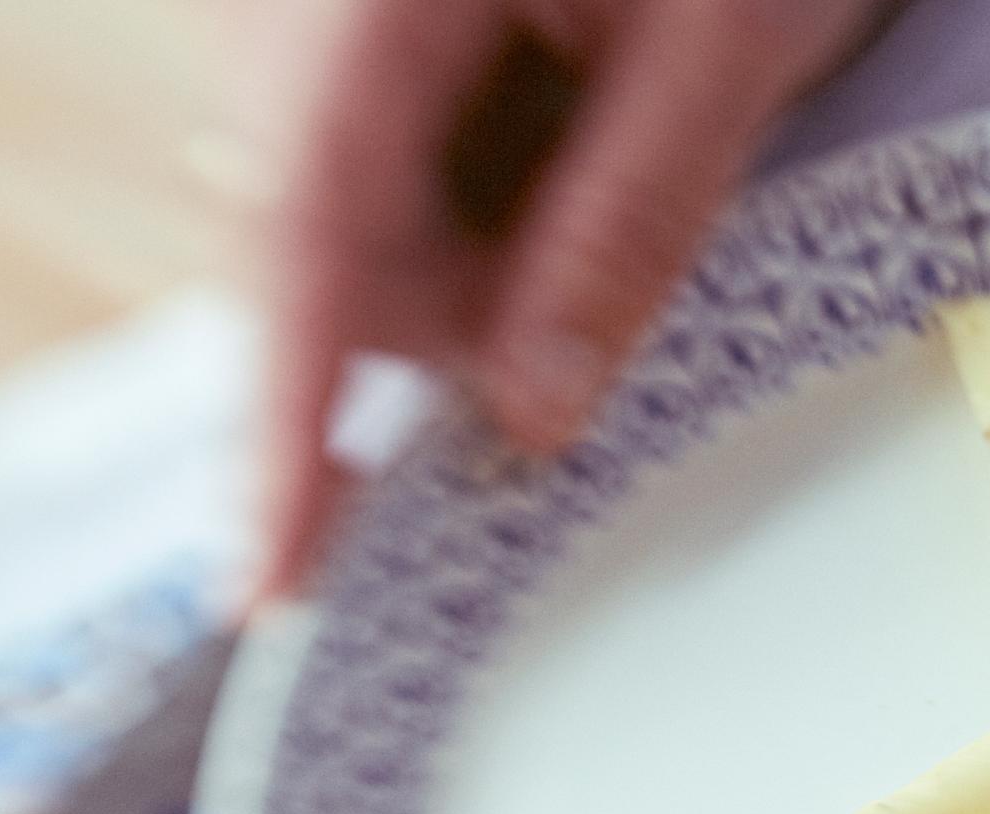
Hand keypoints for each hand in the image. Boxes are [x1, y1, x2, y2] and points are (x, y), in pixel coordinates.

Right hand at [260, 0, 887, 596]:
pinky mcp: (350, 37)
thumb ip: (625, 226)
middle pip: (332, 255)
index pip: (299, 246)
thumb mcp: (721, 45)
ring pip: (365, 226)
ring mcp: (311, 24)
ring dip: (494, 253)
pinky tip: (586, 115)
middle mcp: (297, 16)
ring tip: (633, 120)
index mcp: (367, 3)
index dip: (282, 427)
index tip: (268, 579)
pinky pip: (392, 167)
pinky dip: (491, 194)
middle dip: (475, 314)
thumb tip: (532, 415)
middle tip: (631, 250)